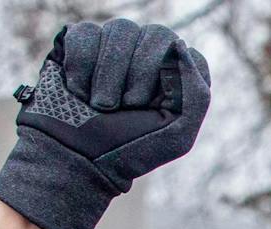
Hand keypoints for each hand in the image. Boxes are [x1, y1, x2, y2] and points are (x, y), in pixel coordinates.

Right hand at [0, 19, 210, 228]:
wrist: (73, 157)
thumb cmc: (129, 149)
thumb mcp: (177, 134)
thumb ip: (196, 93)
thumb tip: (180, 45)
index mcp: (179, 77)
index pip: (182, 51)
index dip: (162, 77)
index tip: (145, 105)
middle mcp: (150, 56)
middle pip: (155, 34)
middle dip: (136, 73)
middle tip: (121, 106)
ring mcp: (116, 47)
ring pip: (121, 29)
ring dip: (107, 74)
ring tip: (99, 104)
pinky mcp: (82, 44)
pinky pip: (85, 32)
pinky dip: (80, 66)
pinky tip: (78, 90)